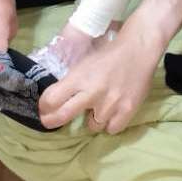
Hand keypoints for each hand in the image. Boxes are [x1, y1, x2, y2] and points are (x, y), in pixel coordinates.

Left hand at [38, 28, 162, 133]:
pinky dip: (110, 123)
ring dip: (92, 119)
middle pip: (63, 115)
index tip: (44, 109)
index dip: (44, 106)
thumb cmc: (107, 56)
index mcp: (79, 78)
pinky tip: (112, 111)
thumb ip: (71, 83)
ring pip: (92, 126)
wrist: (137, 51)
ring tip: (99, 106)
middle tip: (50, 121)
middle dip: (52, 121)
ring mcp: (110, 104)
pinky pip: (111, 129)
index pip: (52, 99)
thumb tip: (56, 102)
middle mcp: (92, 93)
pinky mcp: (127, 111)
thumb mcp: (83, 65)